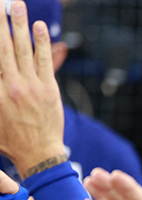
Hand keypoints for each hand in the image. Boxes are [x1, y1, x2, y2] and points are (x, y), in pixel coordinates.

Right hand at [0, 1, 66, 176]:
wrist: (39, 154)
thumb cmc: (11, 140)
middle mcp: (10, 86)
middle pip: (2, 47)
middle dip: (0, 24)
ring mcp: (31, 86)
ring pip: (23, 49)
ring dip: (20, 25)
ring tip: (17, 6)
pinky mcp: (49, 89)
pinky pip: (44, 61)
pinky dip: (41, 43)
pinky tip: (38, 27)